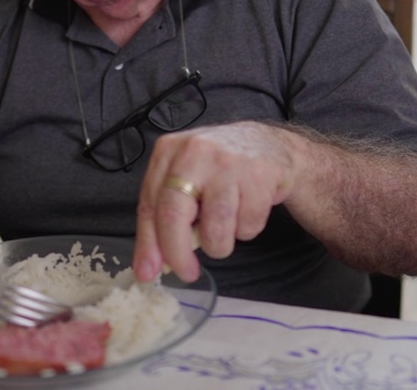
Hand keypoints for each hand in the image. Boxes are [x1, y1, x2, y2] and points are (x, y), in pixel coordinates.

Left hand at [132, 122, 302, 282]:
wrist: (268, 144)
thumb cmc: (219, 169)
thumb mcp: (185, 181)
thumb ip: (164, 217)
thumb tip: (149, 267)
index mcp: (168, 152)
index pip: (151, 205)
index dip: (148, 245)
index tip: (148, 273)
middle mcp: (195, 152)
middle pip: (174, 215)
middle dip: (178, 254)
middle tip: (187, 273)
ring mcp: (228, 162)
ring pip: (216, 228)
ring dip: (220, 243)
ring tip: (227, 226)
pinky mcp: (259, 175)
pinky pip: (248, 225)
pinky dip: (248, 229)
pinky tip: (248, 208)